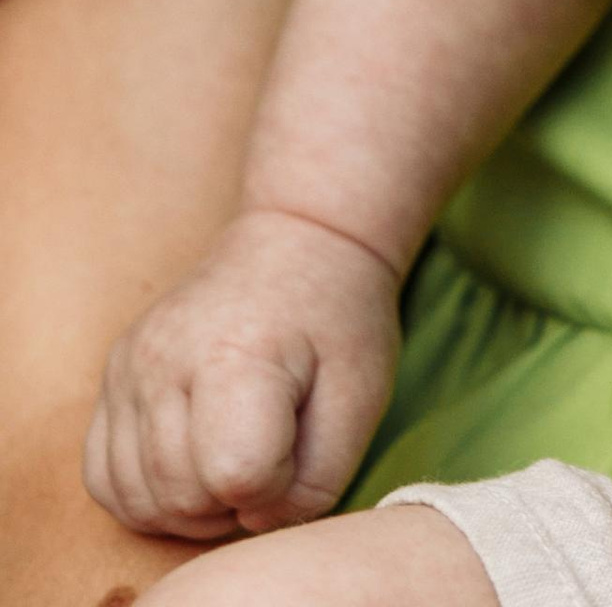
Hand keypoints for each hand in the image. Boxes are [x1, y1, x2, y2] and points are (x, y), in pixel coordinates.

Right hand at [84, 206, 399, 540]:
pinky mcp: (112, 377)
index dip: (278, 483)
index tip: (300, 444)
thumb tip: (252, 519)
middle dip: (234, 501)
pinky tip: (191, 463)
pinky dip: (147, 494)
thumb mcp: (358, 397)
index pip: (236, 475)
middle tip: (272, 454)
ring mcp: (128, 367)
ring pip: (138, 499)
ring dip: (190, 505)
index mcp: (235, 353)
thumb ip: (315, 483)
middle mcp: (163, 359)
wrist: (298, 242)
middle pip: (182, 497)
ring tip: (235, 459)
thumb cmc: (336, 320)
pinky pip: (104, 479)